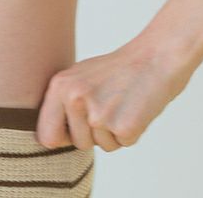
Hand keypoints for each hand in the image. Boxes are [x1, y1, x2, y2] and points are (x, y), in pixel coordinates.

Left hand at [35, 41, 193, 151]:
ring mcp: (99, 114)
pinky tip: (135, 107)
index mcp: (60, 85)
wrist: (156, 56)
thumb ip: (62, 103)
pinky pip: (121, 144)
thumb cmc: (119, 69)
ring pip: (100, 145)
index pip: (46, 135)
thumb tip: (48, 139)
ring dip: (113, 132)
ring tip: (123, 102)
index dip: (62, 137)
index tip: (76, 128)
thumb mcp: (81, 76)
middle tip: (110, 102)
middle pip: (77, 143)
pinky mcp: (123, 126)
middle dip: (94, 132)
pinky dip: (131, 132)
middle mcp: (75, 99)